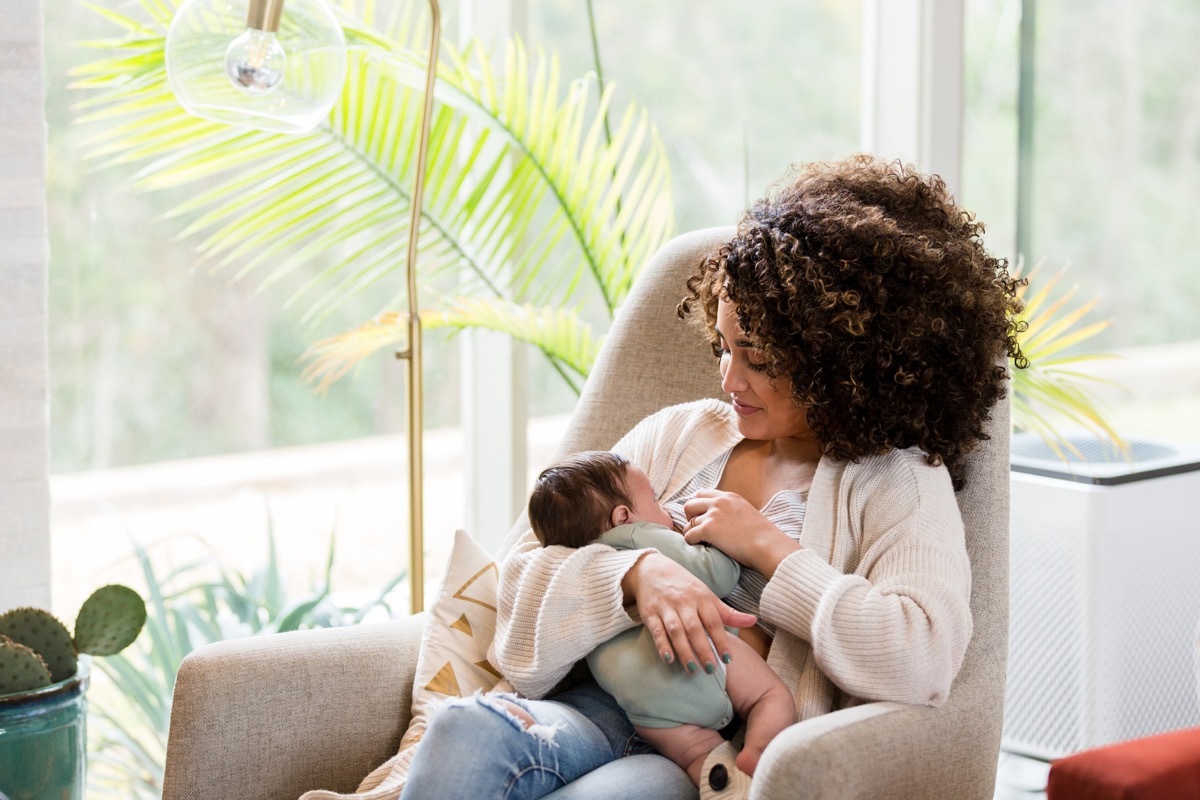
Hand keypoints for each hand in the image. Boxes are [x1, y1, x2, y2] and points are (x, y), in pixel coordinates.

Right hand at [622, 552, 755, 672]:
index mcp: (701, 597)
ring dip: (684, 650)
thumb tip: (754, 621)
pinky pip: (656, 631)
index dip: (721, 640)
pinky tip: (669, 659)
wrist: (651, 569)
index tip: (728, 659)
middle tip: (711, 670)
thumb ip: (728, 612)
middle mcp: (684, 601)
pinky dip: (662, 645)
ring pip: (676, 630)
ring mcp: (666, 607)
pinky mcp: (650, 613)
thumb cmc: (684, 586)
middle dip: (703, 649)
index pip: (714, 621)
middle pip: (695, 628)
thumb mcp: (706, 595)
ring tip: (693, 669)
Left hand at [682, 489, 799, 576]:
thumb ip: (731, 510)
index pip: (702, 494)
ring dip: (691, 531)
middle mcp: (719, 502)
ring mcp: (713, 515)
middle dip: (690, 517)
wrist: (767, 545)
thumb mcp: (746, 511)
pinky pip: (689, 535)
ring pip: (688, 522)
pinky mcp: (708, 529)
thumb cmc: (762, 534)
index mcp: (729, 497)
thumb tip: (721, 519)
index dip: (698, 506)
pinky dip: (691, 541)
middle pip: (690, 504)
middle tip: (696, 528)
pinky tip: (698, 546)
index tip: (701, 517)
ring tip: (698, 540)